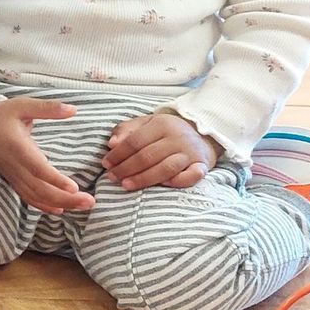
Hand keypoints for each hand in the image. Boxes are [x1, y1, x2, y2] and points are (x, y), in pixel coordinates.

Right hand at [0, 99, 94, 214]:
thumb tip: (74, 110)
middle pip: (40, 188)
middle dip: (66, 198)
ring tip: (82, 206)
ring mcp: (11, 173)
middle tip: (89, 201)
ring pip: (35, 195)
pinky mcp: (9, 177)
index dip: (55, 179)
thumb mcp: (22, 105)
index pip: (38, 168)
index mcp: (17, 146)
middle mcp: (13, 164)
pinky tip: (59, 210)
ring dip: (59, 204)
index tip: (75, 187)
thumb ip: (48, 108)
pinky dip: (42, 205)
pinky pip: (26, 196)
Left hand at [104, 112, 218, 190]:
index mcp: (161, 124)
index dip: (118, 154)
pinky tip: (162, 185)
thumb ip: (126, 130)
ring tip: (126, 185)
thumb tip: (111, 143)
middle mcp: (177, 138)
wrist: (203, 134)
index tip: (105, 164)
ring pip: (165, 168)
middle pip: (147, 156)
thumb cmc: (167, 131)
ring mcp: (191, 153)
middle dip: (126, 168)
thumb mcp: (146, 123)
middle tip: (112, 178)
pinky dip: (177, 182)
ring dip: (144, 178)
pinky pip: (191, 177)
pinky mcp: (203, 166)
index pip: (135, 141)